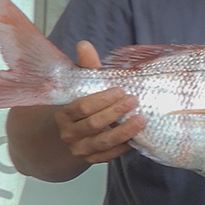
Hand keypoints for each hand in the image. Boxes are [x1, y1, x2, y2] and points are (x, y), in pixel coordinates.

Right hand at [53, 41, 141, 164]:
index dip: (102, 99)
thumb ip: (87, 67)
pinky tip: (135, 137)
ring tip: (141, 120)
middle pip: (93, 124)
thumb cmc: (84, 104)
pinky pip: (109, 156)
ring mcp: (80, 148)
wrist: (76, 132)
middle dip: (115, 112)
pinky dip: (123, 146)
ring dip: (123, 131)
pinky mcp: (92, 160)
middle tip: (134, 101)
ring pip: (102, 142)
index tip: (121, 90)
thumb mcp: (85, 85)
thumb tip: (84, 45)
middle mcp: (68, 133)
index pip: (81, 107)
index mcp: (64, 113)